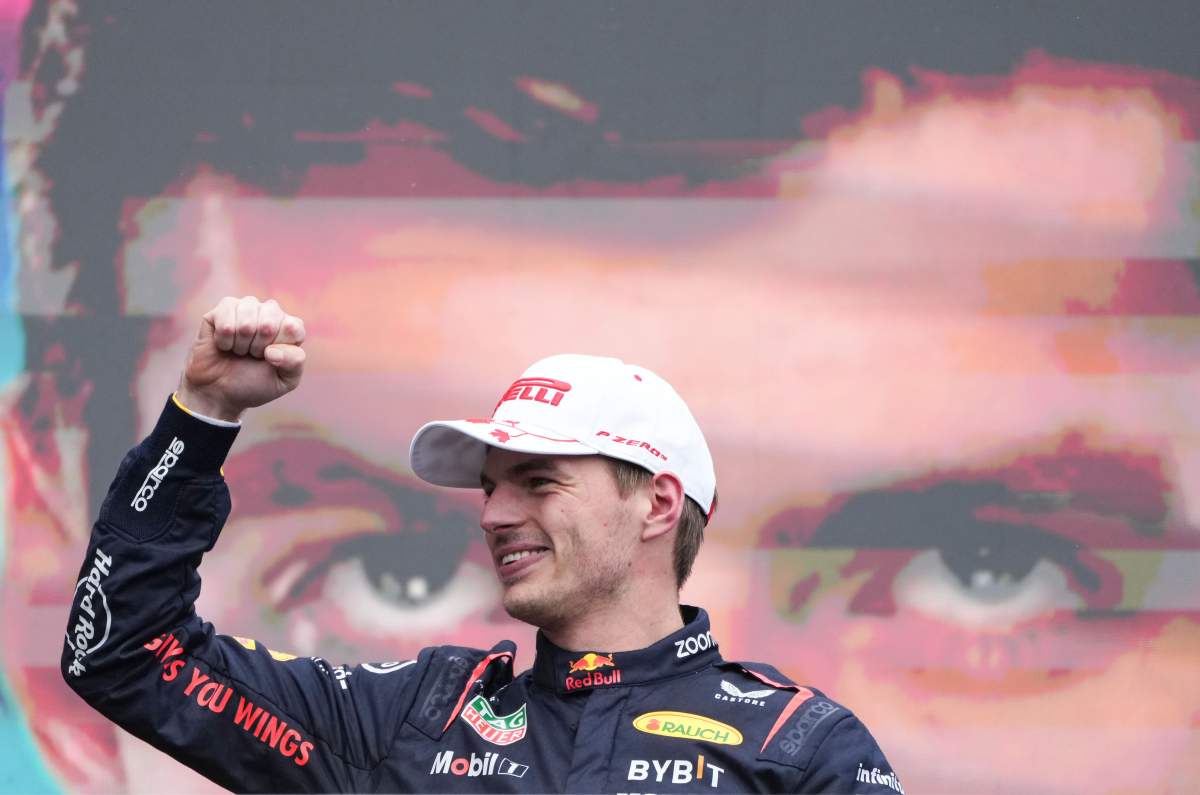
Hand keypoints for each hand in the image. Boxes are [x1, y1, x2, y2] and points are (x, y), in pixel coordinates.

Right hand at [177, 296, 305, 420]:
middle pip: (269, 322)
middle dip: (258, 346)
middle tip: (252, 355)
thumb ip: (294, 362)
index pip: (293, 328)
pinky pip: (225, 317)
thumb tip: (273, 349)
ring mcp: (246, 307)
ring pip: (247, 318)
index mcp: (290, 328)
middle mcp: (270, 312)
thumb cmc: (254, 384)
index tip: (271, 359)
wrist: (219, 392)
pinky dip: (223, 338)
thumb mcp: (284, 380)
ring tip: (239, 350)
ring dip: (240, 342)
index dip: (279, 348)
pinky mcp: (223, 308)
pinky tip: (224, 344)